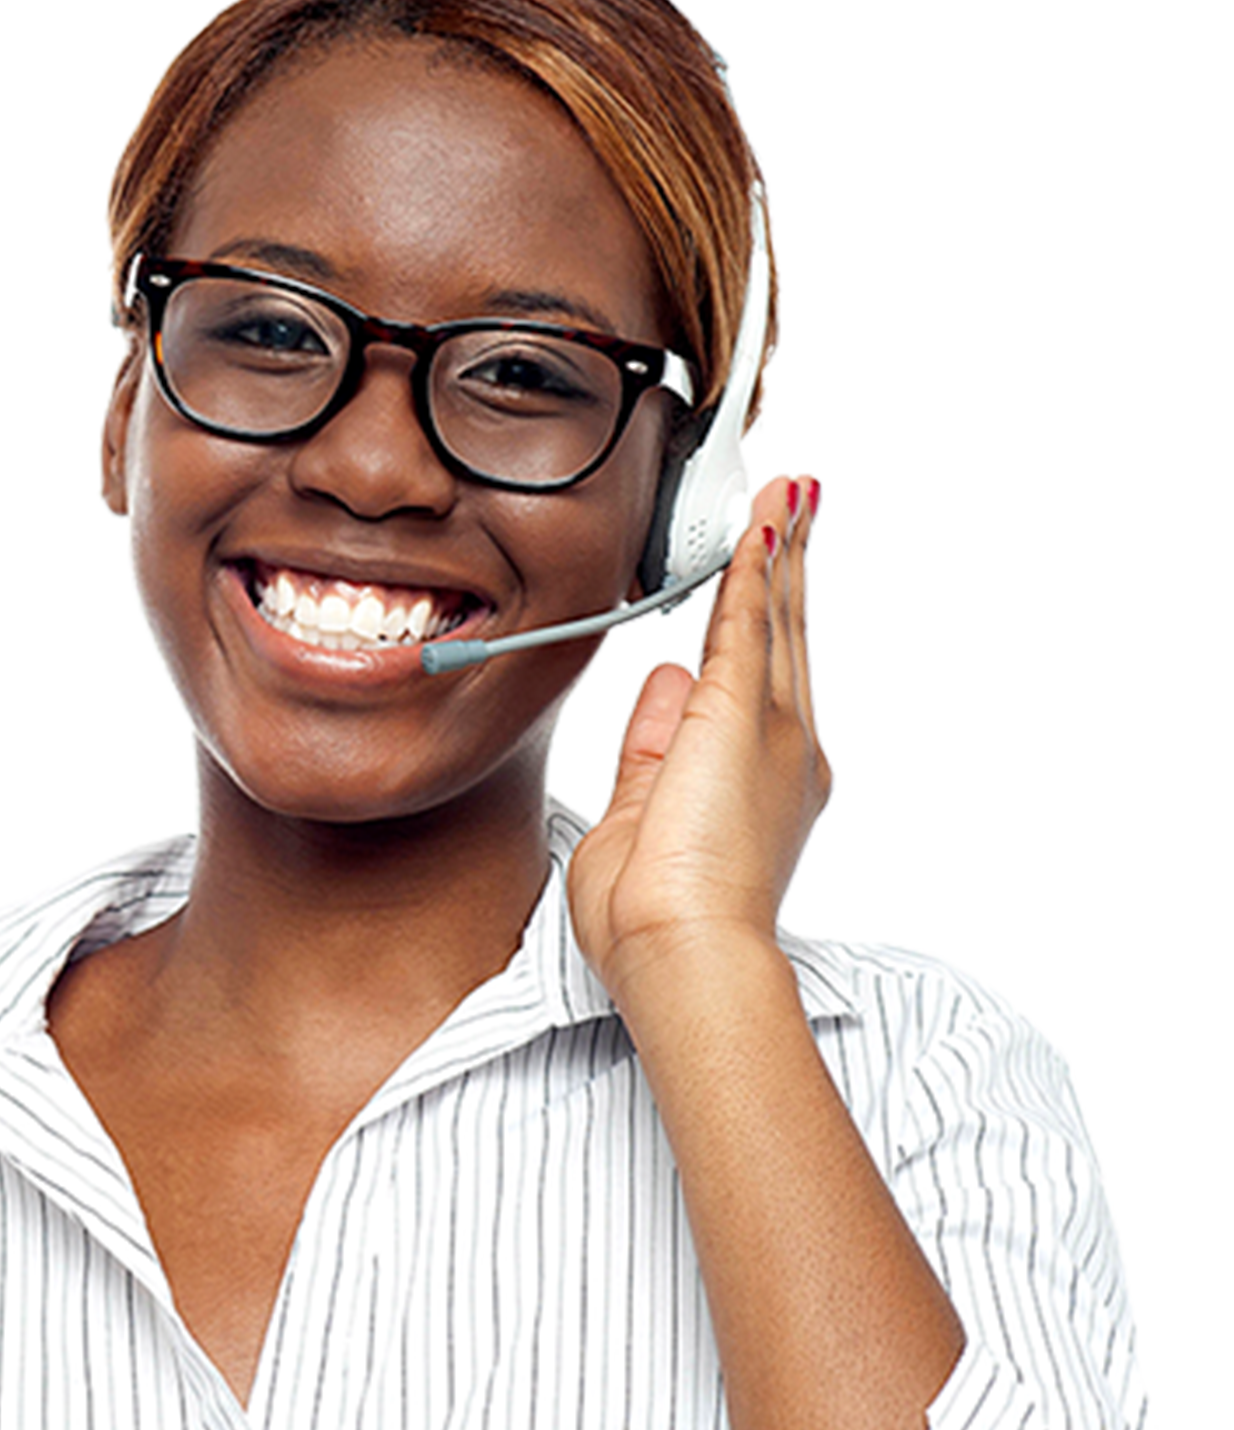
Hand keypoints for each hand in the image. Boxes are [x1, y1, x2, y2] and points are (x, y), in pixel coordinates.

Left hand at [567, 437, 829, 1012]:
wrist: (680, 951)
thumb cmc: (655, 917)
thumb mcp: (638, 819)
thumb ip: (652, 750)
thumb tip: (664, 683)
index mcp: (756, 775)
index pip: (753, 673)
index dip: (758, 610)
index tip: (759, 565)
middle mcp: (779, 744)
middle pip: (779, 626)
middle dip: (782, 554)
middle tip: (790, 491)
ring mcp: (768, 728)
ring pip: (773, 611)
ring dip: (777, 540)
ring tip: (786, 478)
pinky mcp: (739, 716)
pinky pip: (748, 621)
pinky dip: (754, 565)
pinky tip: (762, 519)